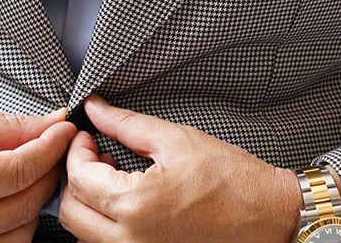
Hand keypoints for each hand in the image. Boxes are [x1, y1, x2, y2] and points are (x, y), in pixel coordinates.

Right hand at [0, 105, 76, 242]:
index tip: (66, 129)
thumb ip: (4, 127)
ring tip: (29, 173)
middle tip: (53, 146)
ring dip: (34, 202)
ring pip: (21, 235)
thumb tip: (49, 125)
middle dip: (48, 171)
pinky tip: (11, 201)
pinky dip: (14, 226)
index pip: (18, 172)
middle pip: (26, 205)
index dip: (50, 147)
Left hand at [59, 94, 302, 241]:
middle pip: (71, 213)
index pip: (79, 179)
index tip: (88, 135)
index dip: (78, 150)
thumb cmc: (231, 178)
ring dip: (88, 204)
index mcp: (136, 204)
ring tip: (114, 177)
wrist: (268, 215)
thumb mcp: (176, 139)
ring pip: (85, 235)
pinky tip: (127, 201)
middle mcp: (131, 240)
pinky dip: (105, 225)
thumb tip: (95, 109)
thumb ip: (126, 124)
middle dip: (76, 179)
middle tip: (97, 155)